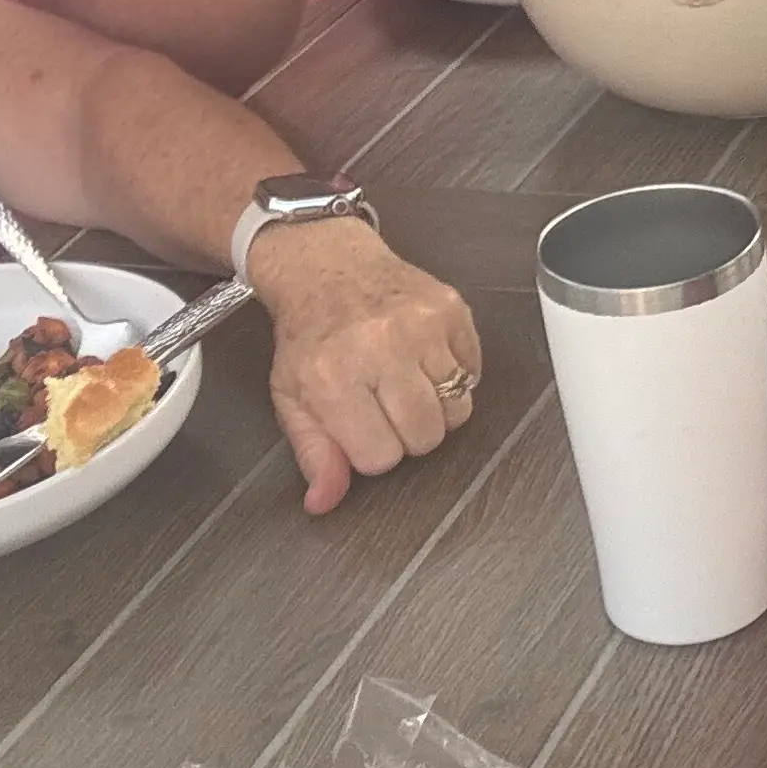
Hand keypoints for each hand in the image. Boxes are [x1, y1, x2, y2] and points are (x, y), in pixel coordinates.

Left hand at [247, 218, 483, 511]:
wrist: (328, 266)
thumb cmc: (310, 333)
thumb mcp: (292, 398)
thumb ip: (313, 452)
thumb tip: (324, 502)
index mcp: (334, 378)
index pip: (381, 457)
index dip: (373, 449)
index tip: (361, 426)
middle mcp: (380, 349)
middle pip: (426, 438)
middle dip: (407, 432)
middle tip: (385, 405)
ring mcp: (422, 327)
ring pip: (458, 411)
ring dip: (435, 407)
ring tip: (406, 382)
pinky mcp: (452, 309)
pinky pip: (474, 373)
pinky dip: (455, 375)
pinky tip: (424, 359)